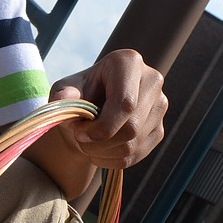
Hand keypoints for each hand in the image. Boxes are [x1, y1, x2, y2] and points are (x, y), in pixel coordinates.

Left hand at [49, 48, 166, 170]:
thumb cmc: (78, 95)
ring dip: (103, 153)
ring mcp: (159, 106)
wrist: (90, 110)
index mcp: (128, 62)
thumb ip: (63, 93)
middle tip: (79, 139)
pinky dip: (112, 160)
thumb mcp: (64, 89)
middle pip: (132, 127)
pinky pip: (137, 155)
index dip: (102, 126)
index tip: (79, 132)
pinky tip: (98, 151)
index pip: (125, 103)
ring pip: (134, 144)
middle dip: (100, 142)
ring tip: (86, 144)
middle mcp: (151, 81)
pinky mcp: (158, 129)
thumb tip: (64, 98)